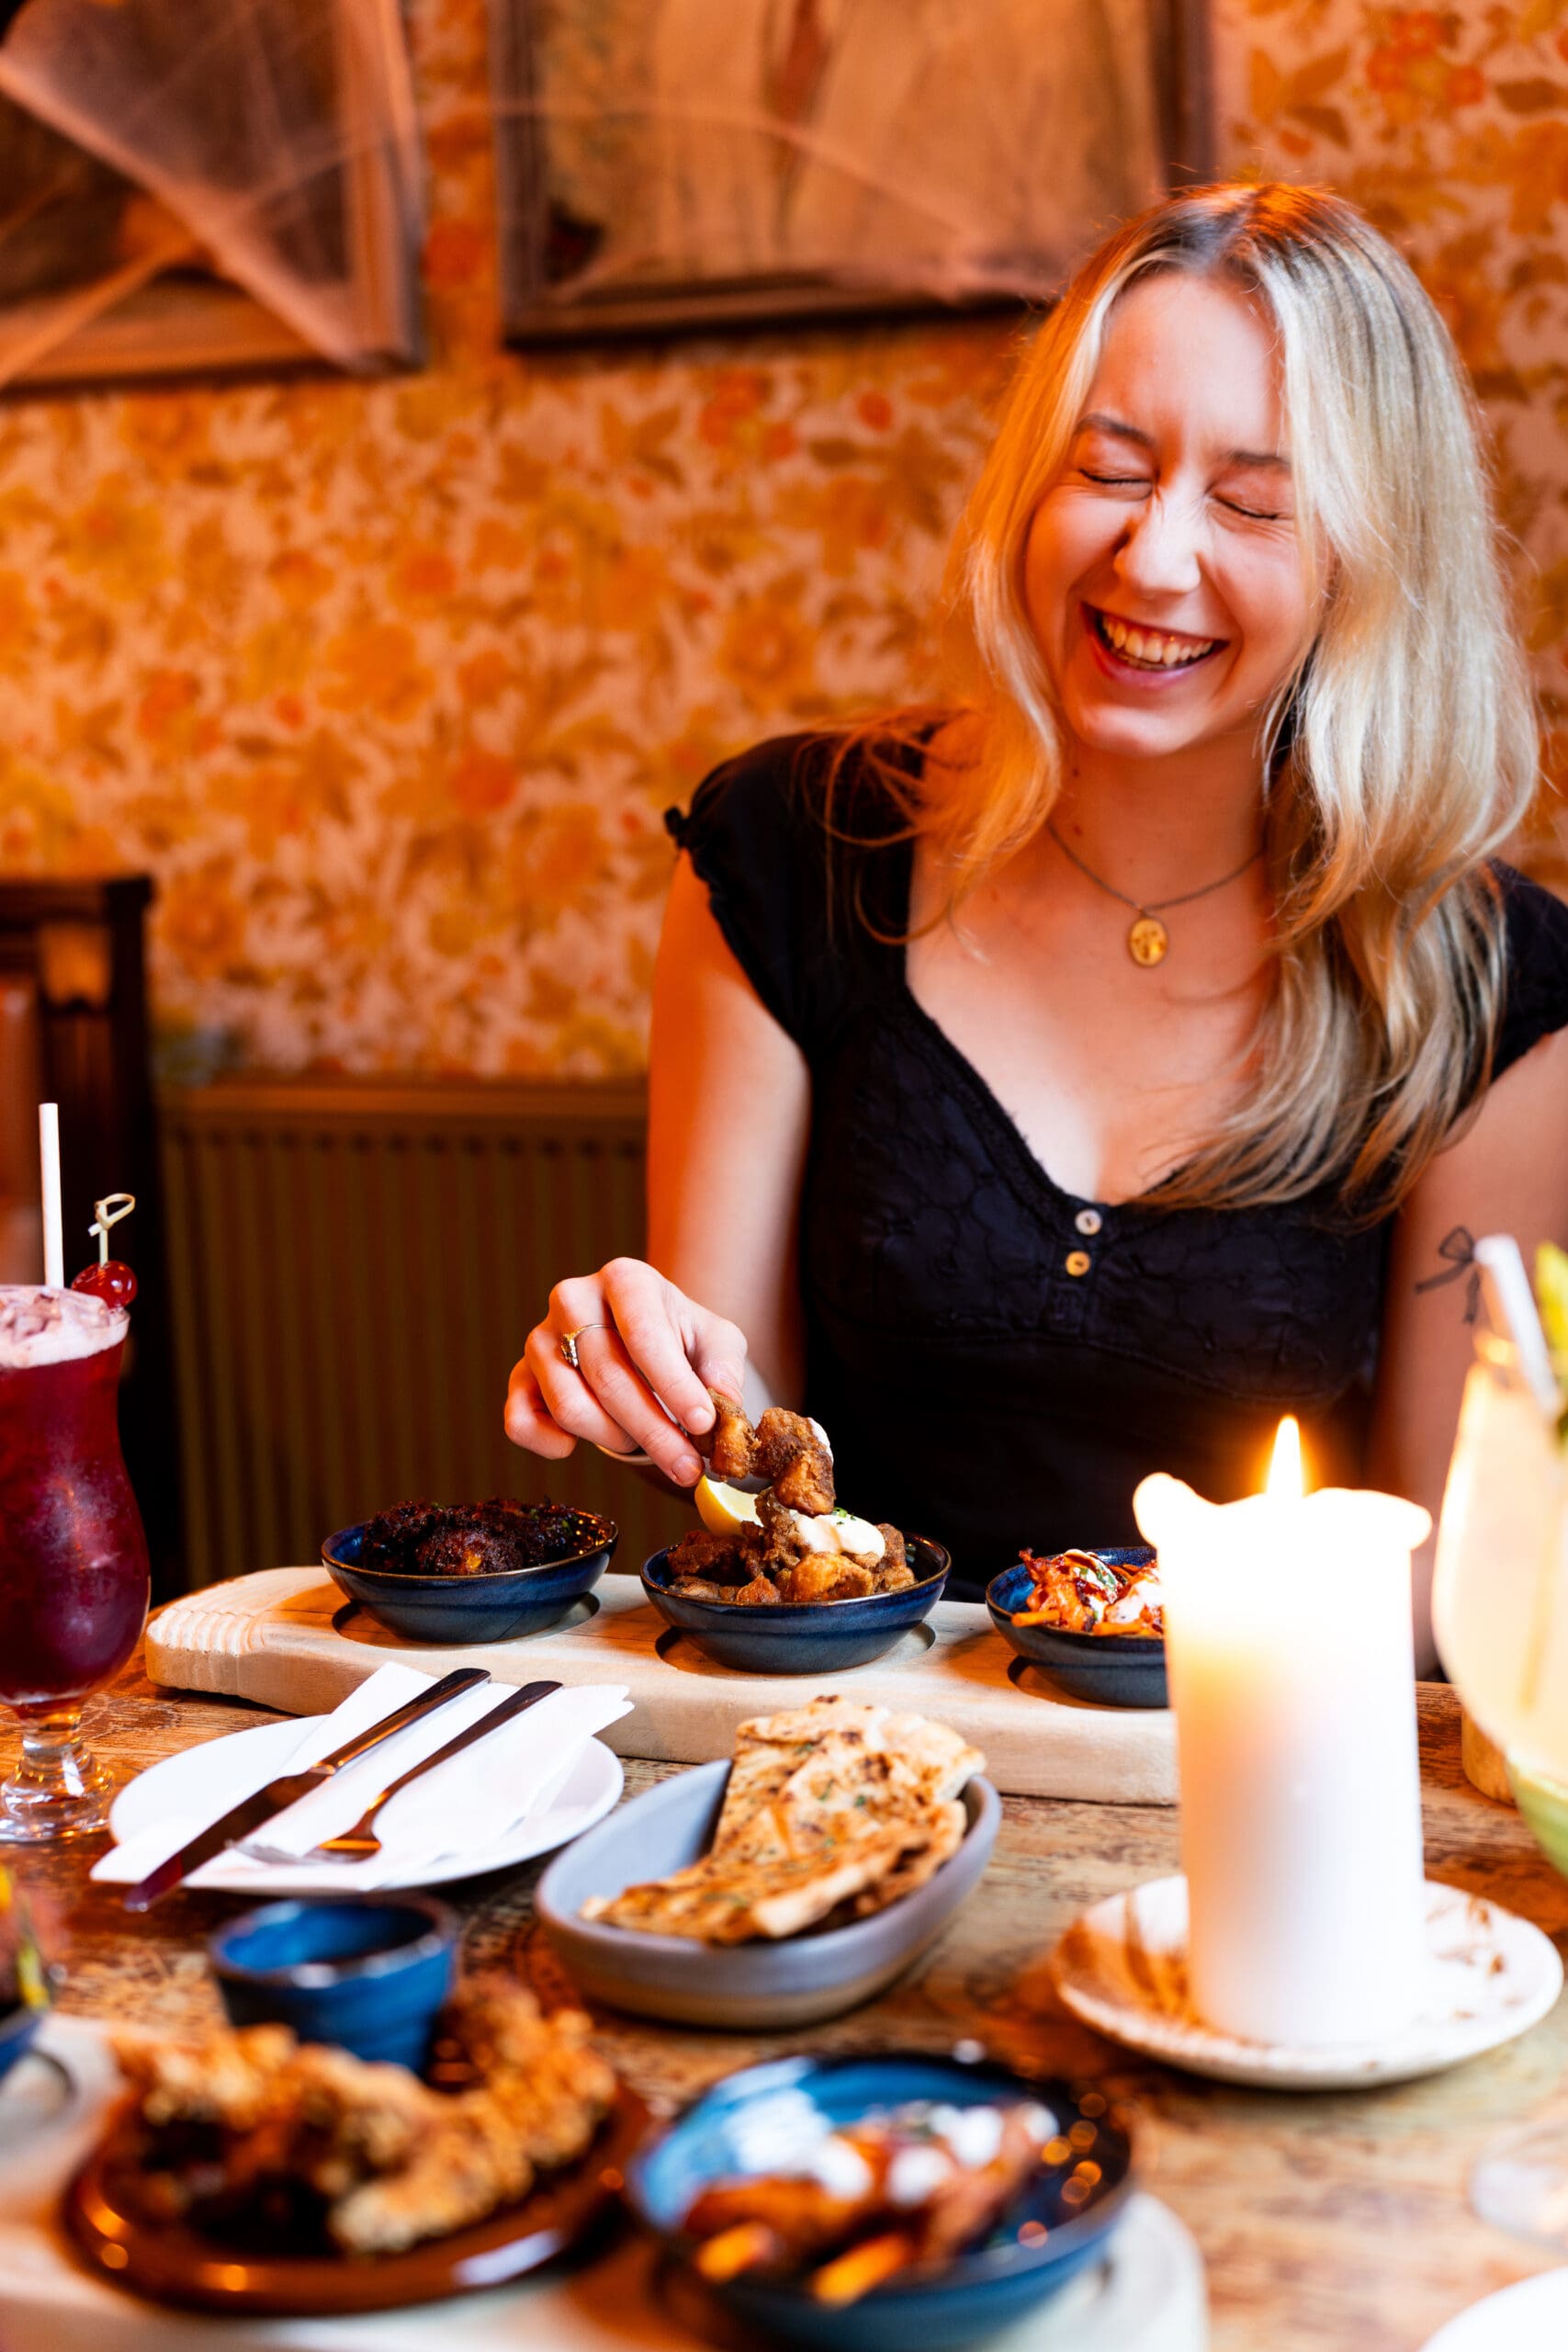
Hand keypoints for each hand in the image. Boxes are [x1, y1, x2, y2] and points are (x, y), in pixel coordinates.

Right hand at [504, 1259, 747, 1485]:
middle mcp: (573, 1299)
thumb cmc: (681, 1339)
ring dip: (614, 1439)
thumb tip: (722, 1404)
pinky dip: (552, 1445)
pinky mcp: (519, 1378)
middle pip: (608, 1376)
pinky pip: (521, 1422)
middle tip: (688, 1467)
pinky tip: (581, 1446)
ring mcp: (539, 1339)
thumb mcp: (716, 1341)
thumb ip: (723, 1367)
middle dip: (653, 1430)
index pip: (644, 1333)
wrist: (638, 1341)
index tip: (703, 1424)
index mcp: (625, 1279)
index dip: (674, 1384)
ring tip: (645, 1442)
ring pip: (569, 1405)